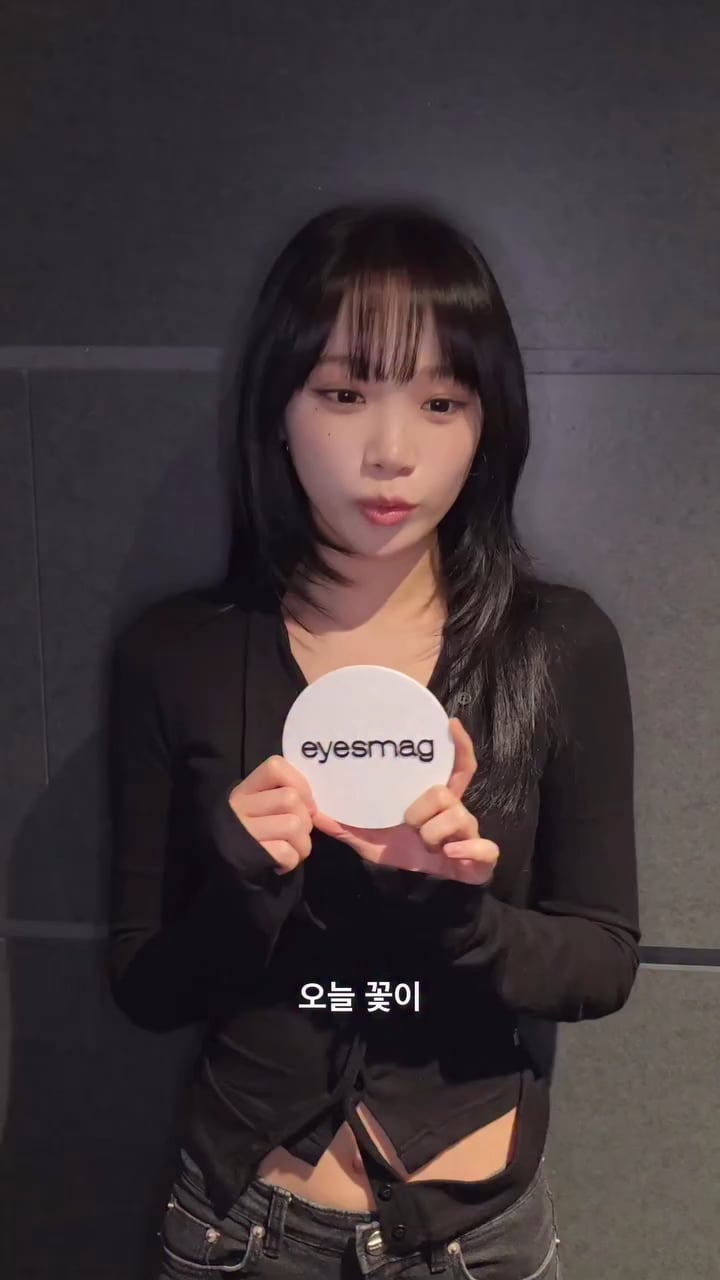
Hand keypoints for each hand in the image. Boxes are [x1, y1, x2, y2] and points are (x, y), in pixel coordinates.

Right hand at [228, 755, 317, 873]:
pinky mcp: (249, 855)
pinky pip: (285, 852)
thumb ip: (288, 801)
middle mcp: (240, 805)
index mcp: (246, 790)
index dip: (299, 783)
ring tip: (292, 850)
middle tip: (297, 833)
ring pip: (293, 825)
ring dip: (302, 843)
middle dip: (305, 819)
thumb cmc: (253, 837)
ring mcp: (243, 830)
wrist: (226, 871)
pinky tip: (281, 864)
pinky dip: (291, 861)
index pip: (275, 767)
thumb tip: (320, 812)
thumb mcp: (262, 810)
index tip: (304, 804)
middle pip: (290, 799)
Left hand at [311, 718, 498, 884]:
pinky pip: (484, 847)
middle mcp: (454, 811)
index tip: (449, 723)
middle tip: (408, 823)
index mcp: (434, 802)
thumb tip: (314, 812)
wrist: (424, 894)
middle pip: (446, 791)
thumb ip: (344, 826)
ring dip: (433, 833)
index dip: (459, 745)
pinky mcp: (480, 858)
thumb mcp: (370, 841)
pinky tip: (450, 854)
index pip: (456, 767)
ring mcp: (469, 833)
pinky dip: (467, 849)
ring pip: (458, 816)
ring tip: (425, 845)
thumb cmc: (404, 855)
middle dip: (422, 808)